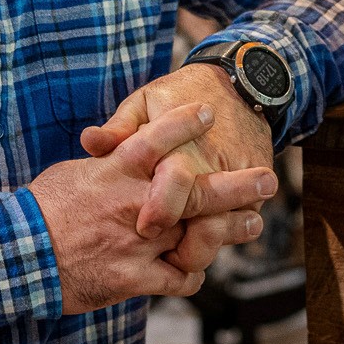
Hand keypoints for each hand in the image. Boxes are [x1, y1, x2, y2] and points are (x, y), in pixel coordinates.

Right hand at [28, 102, 275, 313]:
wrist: (18, 258)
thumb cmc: (37, 212)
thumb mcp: (69, 174)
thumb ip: (102, 164)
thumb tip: (113, 150)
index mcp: (114, 172)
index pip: (156, 140)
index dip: (184, 124)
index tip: (206, 113)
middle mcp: (134, 204)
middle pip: (196, 190)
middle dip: (238, 184)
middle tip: (268, 179)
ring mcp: (137, 243)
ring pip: (198, 236)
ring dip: (229, 231)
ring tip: (250, 223)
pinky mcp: (134, 279)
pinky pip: (177, 278)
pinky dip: (190, 275)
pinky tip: (195, 270)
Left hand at [80, 62, 275, 241]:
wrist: (238, 86)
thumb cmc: (178, 96)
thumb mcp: (145, 103)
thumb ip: (118, 128)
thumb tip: (89, 142)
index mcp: (182, 146)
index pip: (176, 182)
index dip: (161, 209)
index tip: (144, 228)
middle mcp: (213, 166)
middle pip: (202, 213)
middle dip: (183, 242)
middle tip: (168, 257)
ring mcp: (239, 180)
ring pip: (226, 226)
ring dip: (204, 246)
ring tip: (181, 257)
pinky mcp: (255, 190)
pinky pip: (243, 222)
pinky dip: (223, 236)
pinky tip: (200, 244)